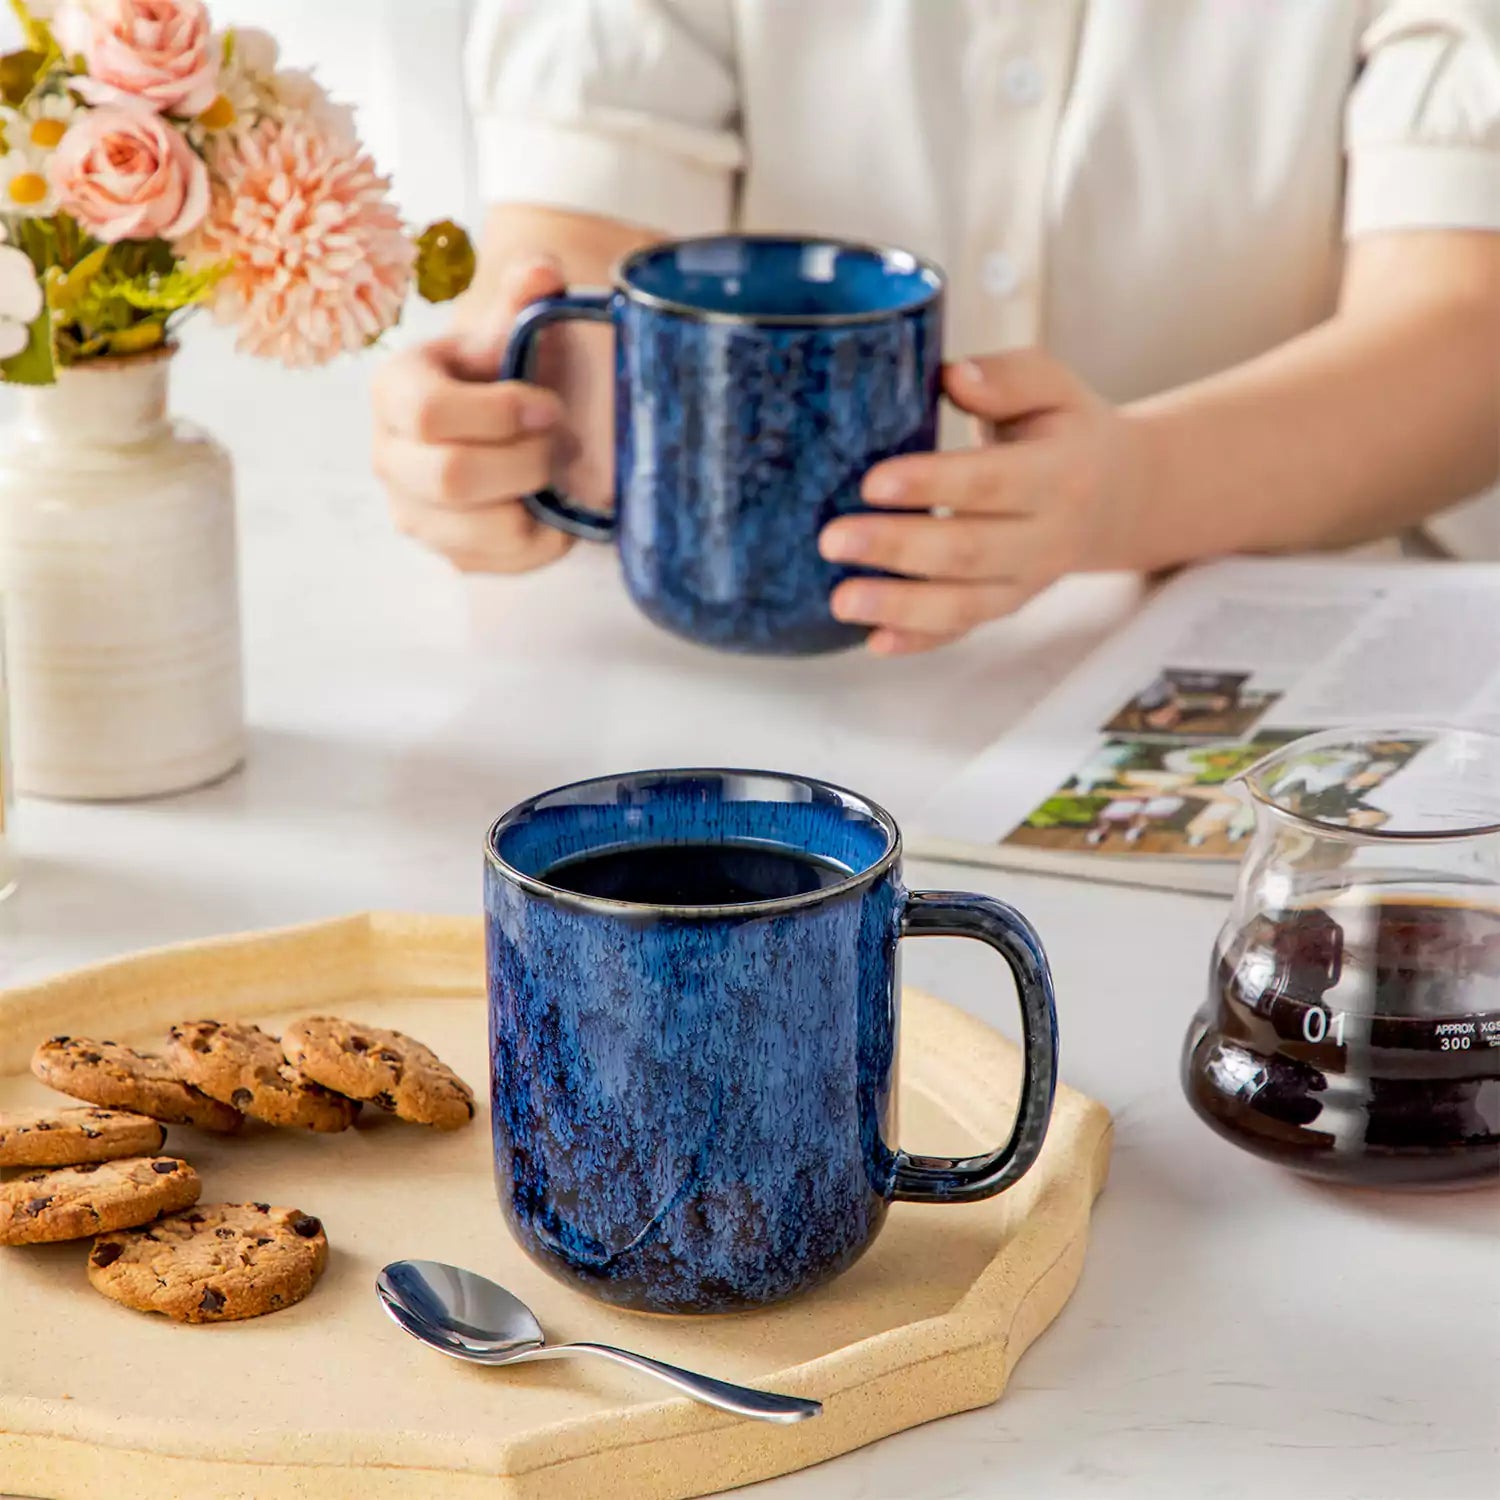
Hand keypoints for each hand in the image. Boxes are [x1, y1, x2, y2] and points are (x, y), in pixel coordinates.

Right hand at [372, 259, 575, 573]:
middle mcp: (389, 457)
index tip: (549, 406)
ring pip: (478, 530)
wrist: (499, 422)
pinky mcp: (447, 554)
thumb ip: (524, 297)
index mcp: (394, 390)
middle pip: (450, 477)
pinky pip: (501, 561)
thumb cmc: (501, 372)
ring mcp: (413, 512)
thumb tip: (545, 272)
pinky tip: (553, 504)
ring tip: (559, 471)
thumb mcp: (509, 330)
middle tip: (566, 442)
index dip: (499, 414)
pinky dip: (543, 538)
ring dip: (535, 499)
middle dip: (525, 461)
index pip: (429, 413)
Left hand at [819, 351, 1147, 653]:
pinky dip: (919, 641)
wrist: (1119, 494)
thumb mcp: (1052, 387)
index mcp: (1061, 474)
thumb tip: (954, 376)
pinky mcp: (1006, 605)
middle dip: (897, 548)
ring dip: (899, 606)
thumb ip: (1007, 378)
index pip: (991, 483)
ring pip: (964, 604)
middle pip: (968, 551)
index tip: (872, 482)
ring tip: (840, 600)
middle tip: (831, 540)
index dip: (932, 484)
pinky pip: (962, 629)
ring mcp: (1027, 580)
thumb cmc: (1064, 429)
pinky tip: (873, 642)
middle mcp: (1048, 537)